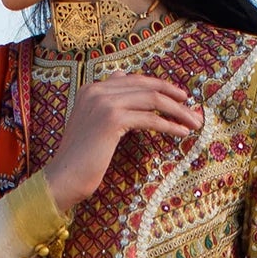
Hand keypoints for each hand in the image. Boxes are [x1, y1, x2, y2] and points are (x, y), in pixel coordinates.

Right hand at [43, 71, 202, 211]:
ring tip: (194, 122)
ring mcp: (104, 103)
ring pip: (152, 100)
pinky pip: (150, 118)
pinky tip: (182, 133)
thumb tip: (122, 80)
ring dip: (177, 111)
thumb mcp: (93, 125)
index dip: (159, 87)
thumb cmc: (80, 159)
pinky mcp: (112, 119)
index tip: (179, 98)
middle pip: (146, 86)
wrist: (63, 178)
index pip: (134, 79)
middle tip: (193, 109)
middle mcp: (97, 90)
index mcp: (92, 89)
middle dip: (174, 97)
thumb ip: (107, 105)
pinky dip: (169, 125)